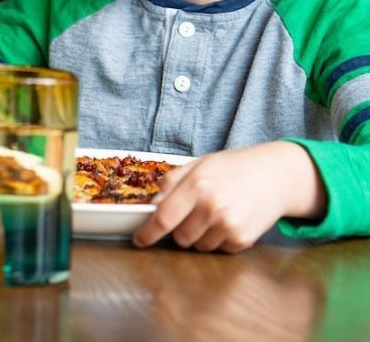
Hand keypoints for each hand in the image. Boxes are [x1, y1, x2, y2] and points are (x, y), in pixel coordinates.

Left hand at [132, 141, 326, 252]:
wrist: (275, 175)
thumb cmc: (232, 167)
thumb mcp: (198, 164)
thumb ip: (171, 182)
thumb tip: (151, 204)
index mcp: (196, 186)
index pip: (163, 218)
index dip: (148, 233)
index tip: (139, 241)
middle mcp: (212, 208)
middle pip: (179, 238)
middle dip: (179, 230)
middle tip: (192, 213)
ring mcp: (228, 226)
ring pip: (198, 246)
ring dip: (199, 236)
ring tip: (213, 213)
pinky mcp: (242, 240)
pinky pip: (218, 249)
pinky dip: (218, 239)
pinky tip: (228, 220)